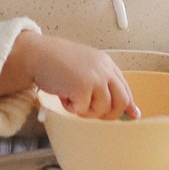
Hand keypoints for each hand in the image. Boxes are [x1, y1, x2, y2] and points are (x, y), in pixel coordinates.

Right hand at [6, 32, 138, 119]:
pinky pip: (82, 109)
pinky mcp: (83, 87)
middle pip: (121, 101)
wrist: (36, 54)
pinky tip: (63, 95)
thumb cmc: (55, 61)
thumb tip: (116, 103)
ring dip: (86, 111)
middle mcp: (104, 70)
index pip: (125, 88)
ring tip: (71, 99)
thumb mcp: (84, 67)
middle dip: (110, 114)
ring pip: (102, 109)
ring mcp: (95, 78)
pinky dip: (71, 107)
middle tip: (92, 114)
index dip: (128, 104)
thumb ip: (100, 82)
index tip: (132, 116)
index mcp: (106, 64)